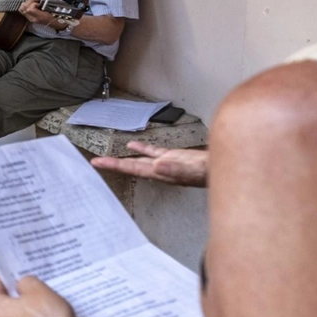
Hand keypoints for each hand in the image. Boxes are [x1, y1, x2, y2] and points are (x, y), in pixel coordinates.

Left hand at [18, 0, 59, 27]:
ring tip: (33, 2)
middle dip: (28, 2)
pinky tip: (31, 5)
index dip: (33, 3)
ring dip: (26, 4)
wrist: (57, 21)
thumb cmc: (57, 11)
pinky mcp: (30, 19)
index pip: (30, 9)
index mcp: (41, 16)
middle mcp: (34, 19)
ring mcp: (32, 19)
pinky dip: (25, 7)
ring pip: (22, 10)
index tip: (39, 1)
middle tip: (35, 0)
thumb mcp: (54, 0)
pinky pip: (23, 12)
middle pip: (24, 9)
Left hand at [92, 141, 208, 187]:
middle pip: (130, 166)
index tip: (97, 164)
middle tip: (96, 162)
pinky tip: (133, 144)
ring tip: (109, 157)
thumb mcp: (189, 168)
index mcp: (159, 172)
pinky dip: (142, 148)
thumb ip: (174, 168)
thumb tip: (157, 166)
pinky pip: (153, 151)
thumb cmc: (206, 172)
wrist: (220, 170)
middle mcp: (159, 169)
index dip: (113, 165)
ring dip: (125, 157)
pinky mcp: (173, 157)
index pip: (131, 168)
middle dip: (113, 164)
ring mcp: (166, 163)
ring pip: (140, 159)